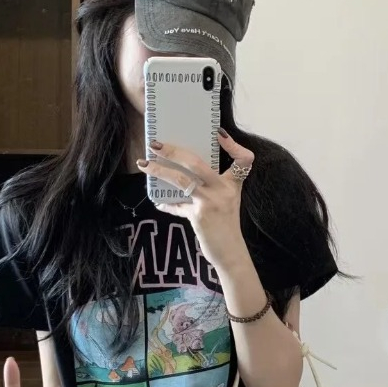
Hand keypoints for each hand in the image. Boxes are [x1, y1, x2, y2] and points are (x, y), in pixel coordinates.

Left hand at [138, 130, 254, 271]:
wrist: (230, 253)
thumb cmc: (226, 225)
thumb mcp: (225, 202)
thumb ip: (210, 188)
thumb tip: (182, 174)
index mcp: (233, 184)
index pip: (244, 159)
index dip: (234, 145)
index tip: (219, 133)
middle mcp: (224, 190)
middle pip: (196, 163)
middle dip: (173, 151)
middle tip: (155, 144)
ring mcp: (211, 202)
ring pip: (180, 180)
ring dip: (159, 171)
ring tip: (144, 165)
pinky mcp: (199, 215)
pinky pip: (177, 205)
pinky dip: (166, 204)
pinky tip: (158, 203)